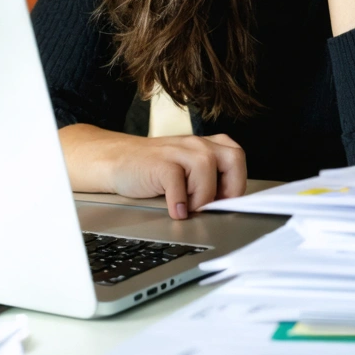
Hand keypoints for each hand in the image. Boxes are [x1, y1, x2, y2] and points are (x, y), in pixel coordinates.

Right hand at [98, 131, 246, 218]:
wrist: (117, 160)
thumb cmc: (154, 169)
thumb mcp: (187, 169)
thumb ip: (208, 179)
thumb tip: (226, 205)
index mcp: (206, 145)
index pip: (237, 159)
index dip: (236, 185)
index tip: (225, 203)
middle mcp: (196, 144)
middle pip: (233, 158)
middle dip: (230, 186)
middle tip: (213, 204)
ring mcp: (177, 151)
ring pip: (206, 168)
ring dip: (201, 196)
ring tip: (188, 206)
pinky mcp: (160, 163)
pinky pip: (178, 182)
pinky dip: (179, 201)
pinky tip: (174, 209)